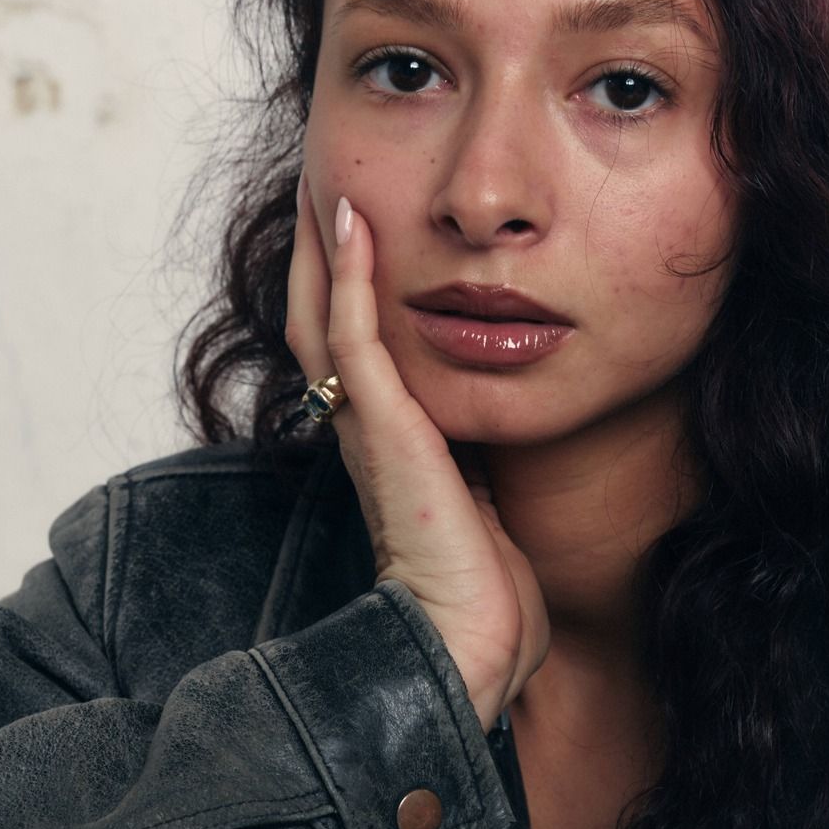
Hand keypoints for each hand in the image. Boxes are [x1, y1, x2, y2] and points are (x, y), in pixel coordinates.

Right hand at [285, 171, 551, 731]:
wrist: (468, 648)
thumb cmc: (485, 600)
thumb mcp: (486, 510)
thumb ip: (484, 471)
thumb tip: (511, 447)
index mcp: (384, 448)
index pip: (350, 350)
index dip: (345, 289)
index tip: (357, 227)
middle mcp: (360, 432)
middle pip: (318, 320)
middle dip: (317, 254)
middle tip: (322, 182)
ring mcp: (364, 430)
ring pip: (320, 316)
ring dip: (319, 246)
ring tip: (323, 180)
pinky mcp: (381, 432)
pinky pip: (353, 338)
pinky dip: (348, 276)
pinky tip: (351, 221)